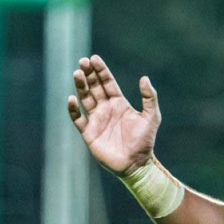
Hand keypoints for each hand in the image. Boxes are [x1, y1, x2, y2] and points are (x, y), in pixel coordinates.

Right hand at [67, 54, 159, 175]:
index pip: (107, 83)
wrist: (136, 164)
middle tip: (83, 61)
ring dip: (80, 86)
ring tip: (77, 73)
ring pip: (85, 99)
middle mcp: (105, 109)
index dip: (101, 70)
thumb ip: (149, 98)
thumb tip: (144, 78)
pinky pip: (78, 119)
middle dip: (88, 74)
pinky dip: (73, 109)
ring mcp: (96, 120)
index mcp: (119, 103)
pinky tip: (71, 98)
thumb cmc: (145, 141)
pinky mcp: (88, 133)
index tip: (94, 59)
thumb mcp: (151, 117)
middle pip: (94, 87)